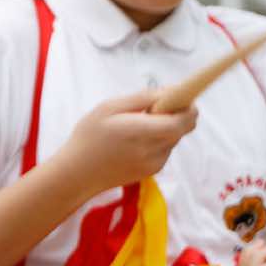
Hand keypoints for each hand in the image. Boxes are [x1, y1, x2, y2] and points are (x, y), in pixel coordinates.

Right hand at [56, 90, 196, 197]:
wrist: (78, 174)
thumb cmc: (89, 136)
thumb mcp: (108, 108)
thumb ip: (142, 98)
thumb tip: (170, 91)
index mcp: (141, 132)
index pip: (182, 121)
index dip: (188, 108)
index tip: (181, 97)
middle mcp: (153, 150)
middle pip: (182, 128)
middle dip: (175, 115)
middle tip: (152, 110)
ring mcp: (155, 163)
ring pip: (173, 138)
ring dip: (164, 128)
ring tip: (135, 127)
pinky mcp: (153, 170)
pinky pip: (165, 149)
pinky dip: (156, 141)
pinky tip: (133, 142)